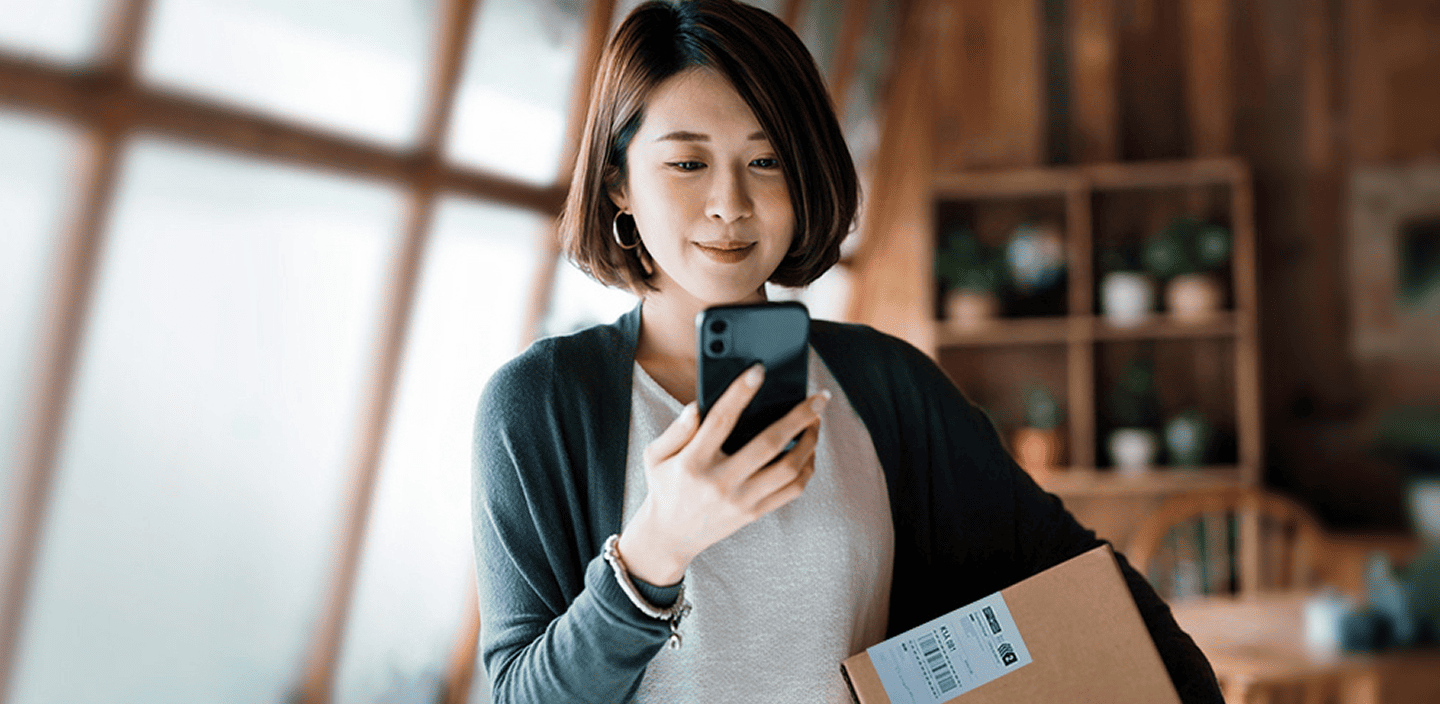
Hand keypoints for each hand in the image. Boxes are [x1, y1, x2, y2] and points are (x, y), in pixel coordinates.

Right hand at [617, 364, 828, 585]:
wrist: (670, 536)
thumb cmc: (665, 486)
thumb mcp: (655, 455)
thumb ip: (676, 430)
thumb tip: (697, 407)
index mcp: (693, 462)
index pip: (720, 420)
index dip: (740, 392)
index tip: (759, 371)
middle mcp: (720, 482)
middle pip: (769, 444)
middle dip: (799, 417)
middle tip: (818, 397)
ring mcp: (741, 500)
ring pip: (789, 468)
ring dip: (810, 442)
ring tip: (815, 421)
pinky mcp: (754, 513)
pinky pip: (792, 490)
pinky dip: (807, 468)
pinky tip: (809, 450)